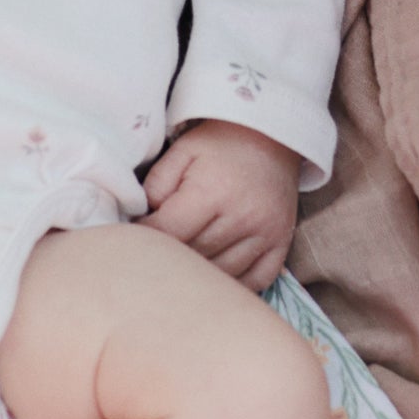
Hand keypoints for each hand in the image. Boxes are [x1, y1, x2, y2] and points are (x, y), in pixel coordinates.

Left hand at [141, 119, 303, 290]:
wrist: (271, 135)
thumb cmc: (220, 144)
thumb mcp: (181, 151)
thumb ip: (156, 187)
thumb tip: (141, 223)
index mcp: (212, 192)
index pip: (169, 233)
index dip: (146, 238)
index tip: (137, 236)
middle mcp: (242, 217)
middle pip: (193, 257)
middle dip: (170, 256)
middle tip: (157, 250)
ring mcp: (266, 234)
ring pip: (221, 275)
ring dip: (199, 273)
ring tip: (184, 261)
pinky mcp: (282, 243)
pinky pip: (255, 281)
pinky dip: (233, 283)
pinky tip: (217, 273)